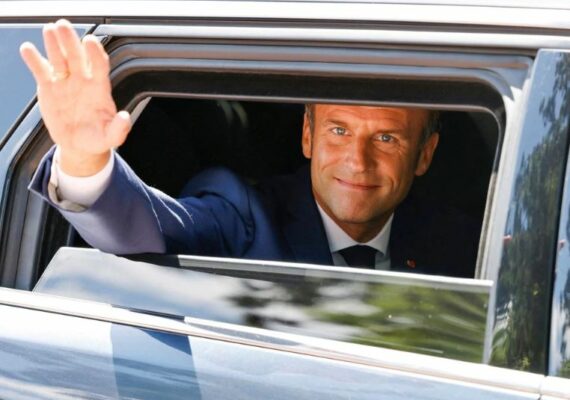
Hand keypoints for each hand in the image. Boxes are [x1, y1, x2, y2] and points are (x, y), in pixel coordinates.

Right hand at [19, 19, 130, 175]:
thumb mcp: (112, 137)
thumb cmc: (98, 138)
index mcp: (99, 88)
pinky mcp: (49, 87)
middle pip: (77, 56)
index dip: (95, 53)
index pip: (99, 65)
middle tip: (64, 26)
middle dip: (71, 41)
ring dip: (54, 44)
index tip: (90, 41)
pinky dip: (34, 60)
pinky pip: (41, 71)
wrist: (79, 145)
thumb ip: (120, 128)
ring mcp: (65, 82)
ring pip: (59, 59)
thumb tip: (125, 117)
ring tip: (49, 30)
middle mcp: (82, 80)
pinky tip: (28, 49)